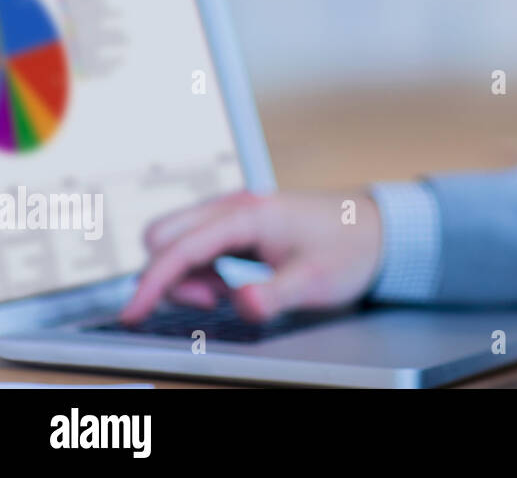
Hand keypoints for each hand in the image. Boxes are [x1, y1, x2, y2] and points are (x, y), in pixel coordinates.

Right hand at [118, 190, 383, 323]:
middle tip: (212, 301)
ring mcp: (236, 213)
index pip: (179, 248)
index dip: (151, 283)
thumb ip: (274, 294)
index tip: (132, 314)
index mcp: (247, 214)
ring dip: (187, 274)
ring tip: (231, 292)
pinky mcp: (241, 224)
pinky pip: (199, 245)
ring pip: (179, 240)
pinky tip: (235, 282)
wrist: (380, 229)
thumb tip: (240, 303)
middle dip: (170, 275)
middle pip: (164, 236)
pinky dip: (202, 269)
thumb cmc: (350, 249)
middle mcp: (235, 206)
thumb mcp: (315, 280)